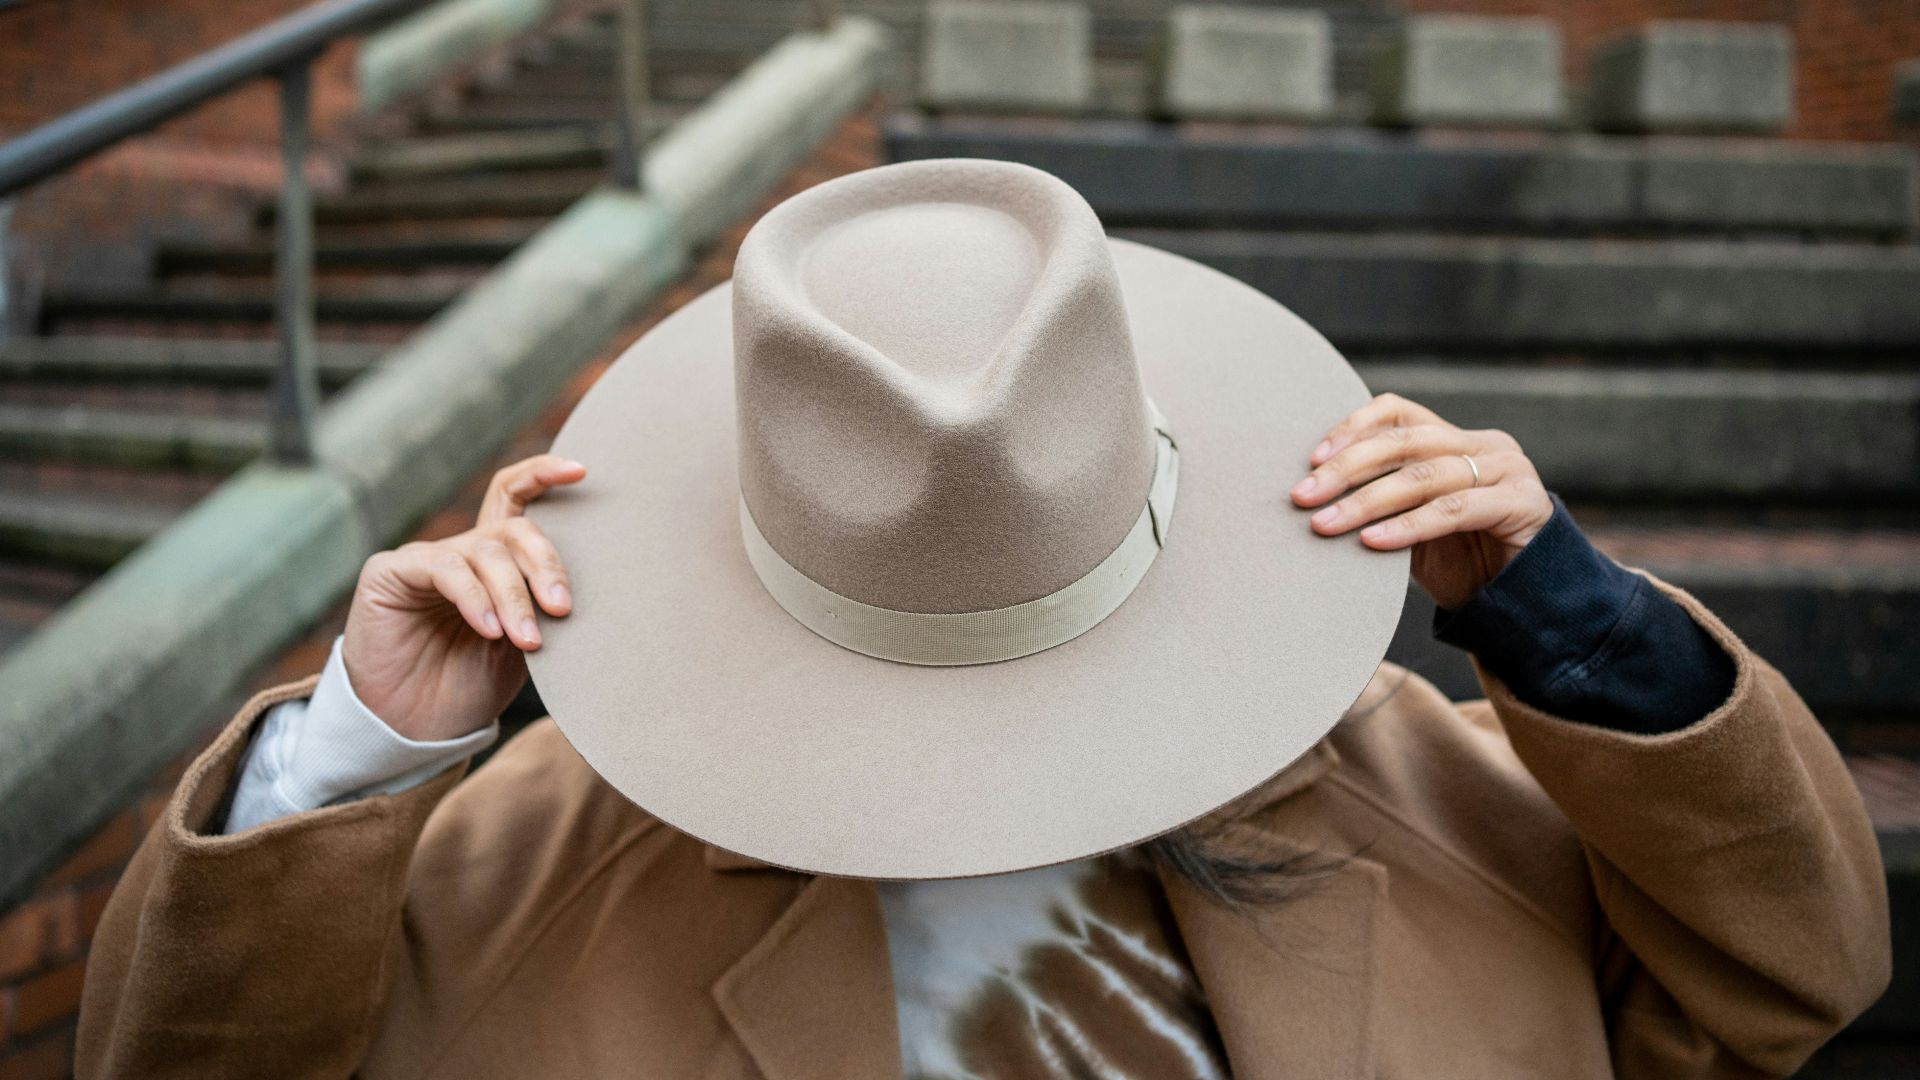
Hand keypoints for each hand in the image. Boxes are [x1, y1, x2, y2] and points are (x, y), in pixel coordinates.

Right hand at [342, 455, 585, 740]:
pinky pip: (444, 568)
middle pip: (514, 528)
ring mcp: (425, 559)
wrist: (413, 730)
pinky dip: (474, 598)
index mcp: (495, 563)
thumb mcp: (520, 648)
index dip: (544, 475)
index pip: (516, 497)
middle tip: (562, 609)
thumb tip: (579, 590)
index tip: (581, 470)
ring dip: (514, 597)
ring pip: (485, 552)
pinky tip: (489, 630)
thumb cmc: (468, 687)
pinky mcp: (389, 572)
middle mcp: (461, 553)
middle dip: (545, 564)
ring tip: (527, 640)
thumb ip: (540, 610)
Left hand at [1290, 394, 1551, 610]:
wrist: (1526, 606)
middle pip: (1405, 441)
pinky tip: (1371, 542)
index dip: (1352, 428)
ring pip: (1425, 475)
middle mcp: (1486, 445)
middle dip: (1346, 468)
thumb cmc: (1463, 565)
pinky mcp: (1523, 503)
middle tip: (1302, 495)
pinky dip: (1408, 526)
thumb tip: (1314, 496)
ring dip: (1367, 501)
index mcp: (1457, 440)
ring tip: (1324, 523)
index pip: (1398, 413)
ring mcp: (1508, 470)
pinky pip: (1453, 511)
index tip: (1310, 459)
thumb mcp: (1412, 527)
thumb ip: (1381, 503)